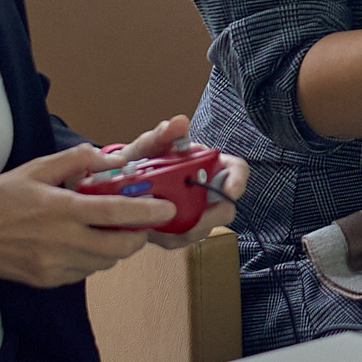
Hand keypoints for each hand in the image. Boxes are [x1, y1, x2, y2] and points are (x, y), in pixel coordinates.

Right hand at [0, 143, 181, 286]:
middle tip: (140, 221)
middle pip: (120, 247)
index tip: (167, 208)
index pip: (117, 212)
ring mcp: (55, 266)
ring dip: (115, 247)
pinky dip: (92, 258)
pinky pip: (85, 272)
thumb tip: (112, 158)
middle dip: (138, 235)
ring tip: (106, 229)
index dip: (147, 212)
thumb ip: (77, 160)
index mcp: (61, 210)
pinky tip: (81, 242)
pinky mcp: (48, 281)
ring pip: (105, 262)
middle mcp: (62, 242)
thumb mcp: (37, 168)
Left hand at [92, 115, 249, 249]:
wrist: (123, 182)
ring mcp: (197, 214)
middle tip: (185, 213)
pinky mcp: (181, 231)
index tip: (230, 192)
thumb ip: (163, 134)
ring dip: (182, 226)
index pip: (237, 170)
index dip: (238, 181)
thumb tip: (179, 122)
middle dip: (209, 215)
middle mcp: (208, 191)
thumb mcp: (150, 145)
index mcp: (209, 165)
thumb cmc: (144, 159)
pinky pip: (181, 239)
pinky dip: (165, 235)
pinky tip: (148, 225)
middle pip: (225, 208)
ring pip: (202, 228)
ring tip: (156, 217)